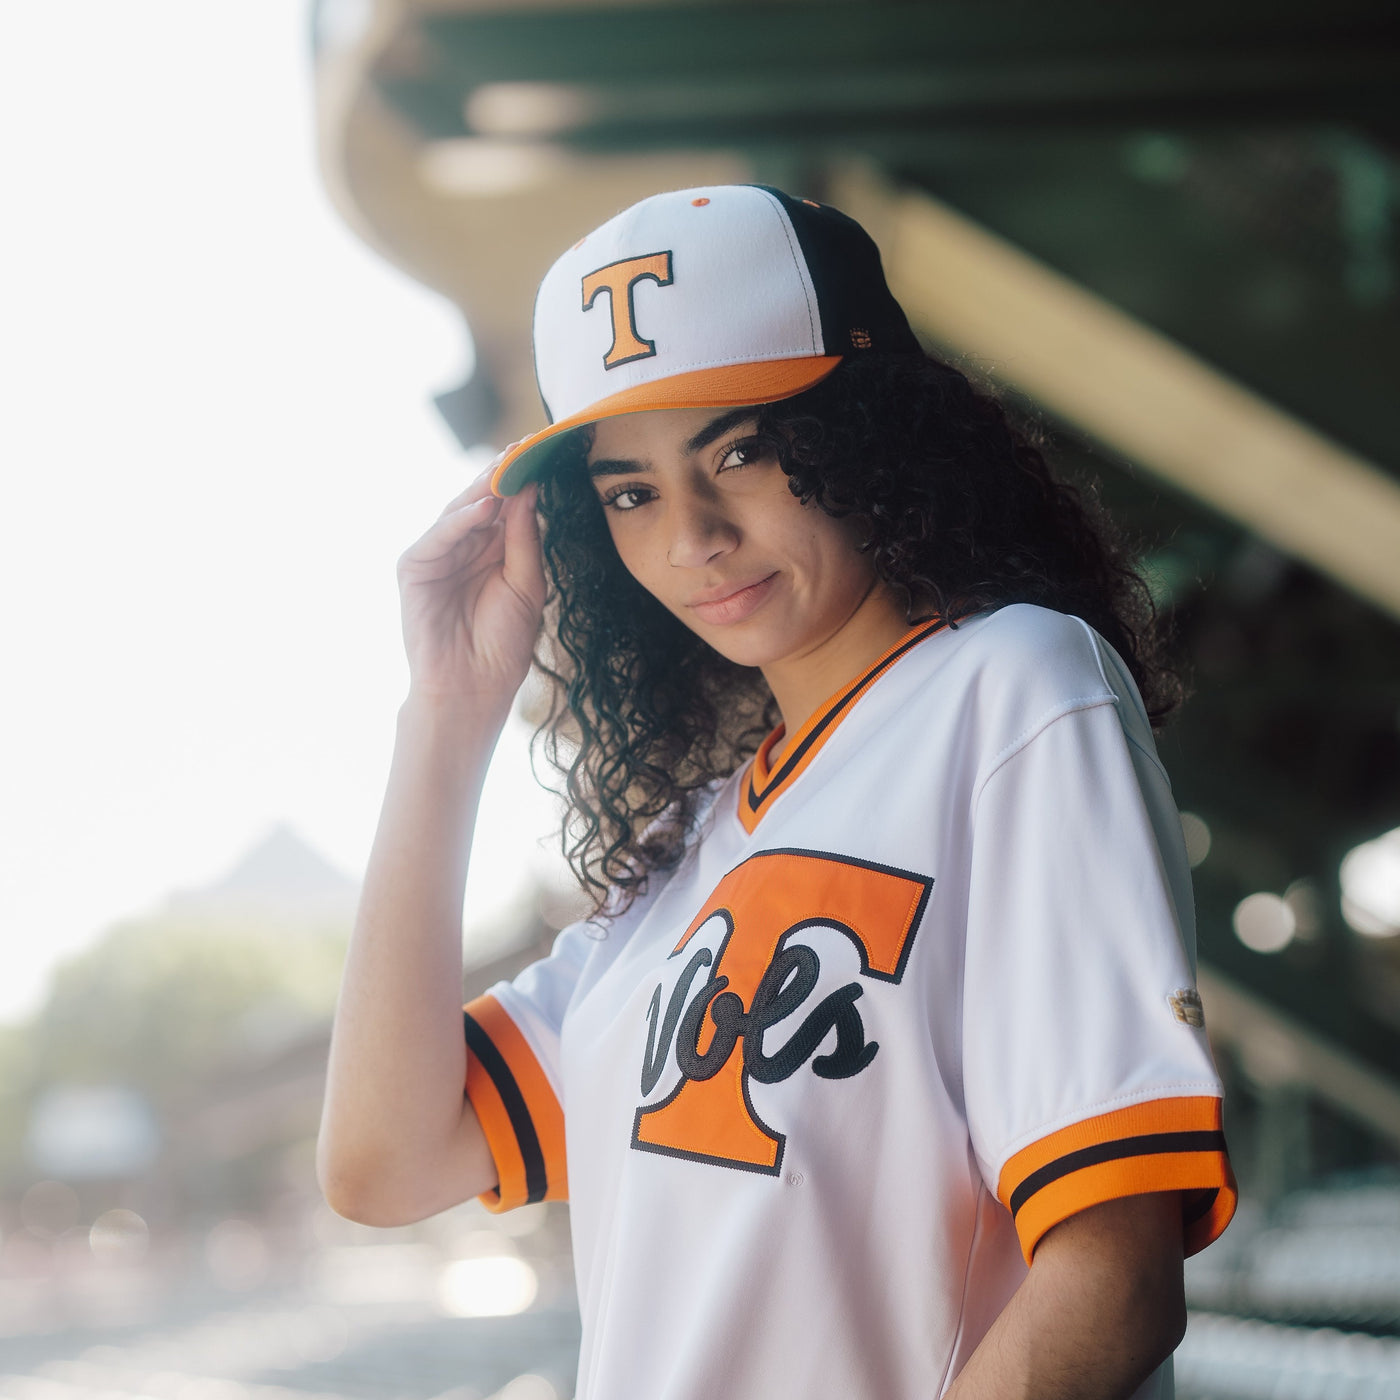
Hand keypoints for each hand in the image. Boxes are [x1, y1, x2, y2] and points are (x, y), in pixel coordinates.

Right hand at [395, 446, 546, 713]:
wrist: (473, 687)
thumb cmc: (503, 642)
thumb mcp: (526, 583)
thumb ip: (524, 537)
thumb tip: (529, 488)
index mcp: (492, 548)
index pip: (506, 504)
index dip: (522, 479)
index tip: (543, 450)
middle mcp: (463, 545)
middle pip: (481, 500)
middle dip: (501, 473)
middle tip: (525, 446)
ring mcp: (436, 554)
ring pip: (458, 512)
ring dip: (483, 488)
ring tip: (507, 466)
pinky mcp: (414, 569)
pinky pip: (438, 537)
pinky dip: (460, 522)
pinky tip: (483, 507)